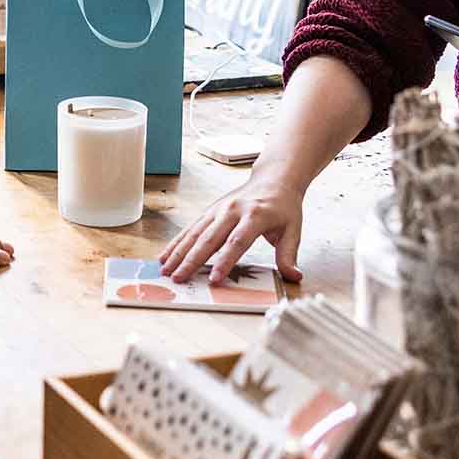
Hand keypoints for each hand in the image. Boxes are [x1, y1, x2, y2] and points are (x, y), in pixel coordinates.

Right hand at [155, 176, 305, 284]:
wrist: (273, 180)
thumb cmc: (283, 207)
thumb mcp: (293, 230)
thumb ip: (288, 254)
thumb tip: (293, 276)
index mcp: (255, 215)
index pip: (237, 241)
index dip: (225, 261)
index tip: (214, 279)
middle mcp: (233, 210)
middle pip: (209, 238)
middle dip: (192, 259)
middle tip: (178, 278)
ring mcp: (218, 209)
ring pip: (195, 232)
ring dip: (178, 252)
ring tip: (165, 269)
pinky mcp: (210, 211)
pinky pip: (191, 228)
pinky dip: (177, 242)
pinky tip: (166, 255)